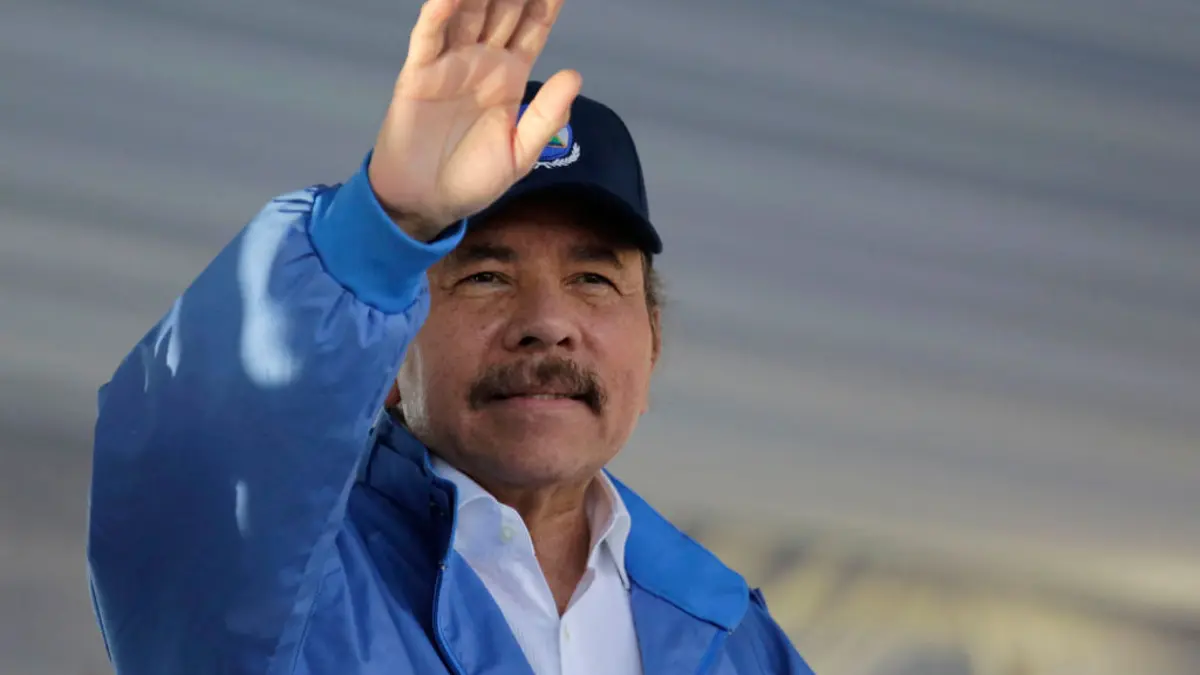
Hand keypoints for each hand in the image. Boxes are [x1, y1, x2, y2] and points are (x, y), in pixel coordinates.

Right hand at [368, 0, 580, 240]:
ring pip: (468, 13)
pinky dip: (438, 14)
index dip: (547, 2)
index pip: (534, 27)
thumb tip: (576, 75)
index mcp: (511, 76)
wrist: (427, 203)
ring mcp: (450, 64)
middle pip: (503, 9)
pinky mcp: (419, 74)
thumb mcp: (520, 154)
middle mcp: (482, 61)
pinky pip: (429, 38)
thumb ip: (546, 116)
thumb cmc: (472, 179)